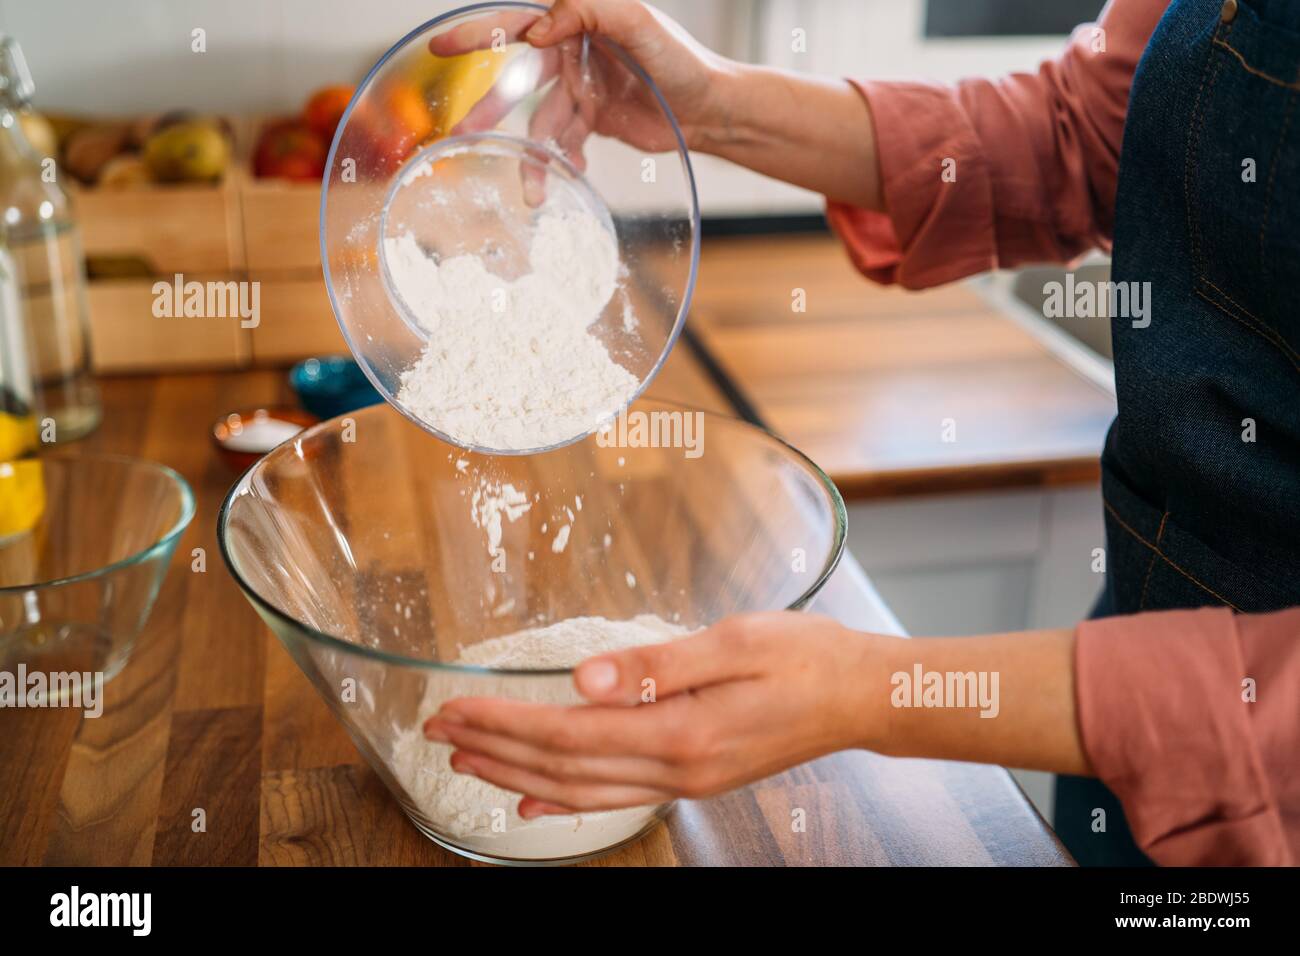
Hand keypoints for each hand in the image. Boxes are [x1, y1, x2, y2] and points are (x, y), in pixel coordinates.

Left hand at [424, 612, 887, 816]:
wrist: (860, 695)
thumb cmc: (805, 658)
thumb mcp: (736, 641)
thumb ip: (657, 664)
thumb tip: (583, 676)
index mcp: (680, 732)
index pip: (569, 732)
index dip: (505, 721)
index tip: (455, 706)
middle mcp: (675, 769)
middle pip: (563, 767)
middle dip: (495, 747)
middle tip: (438, 732)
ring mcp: (683, 781)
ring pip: (581, 788)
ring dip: (517, 772)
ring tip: (468, 760)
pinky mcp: (692, 777)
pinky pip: (613, 796)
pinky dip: (564, 799)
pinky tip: (533, 798)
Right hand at [428, 0, 731, 200]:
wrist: (712, 110)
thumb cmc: (681, 60)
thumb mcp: (639, 22)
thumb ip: (589, 9)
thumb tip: (539, 28)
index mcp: (577, 22)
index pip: (518, 24)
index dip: (478, 35)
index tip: (442, 47)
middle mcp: (573, 52)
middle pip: (517, 80)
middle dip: (489, 109)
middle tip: (461, 133)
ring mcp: (580, 89)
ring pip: (541, 123)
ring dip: (533, 156)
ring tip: (529, 189)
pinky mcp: (592, 121)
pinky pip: (564, 144)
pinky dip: (563, 161)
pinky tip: (570, 174)